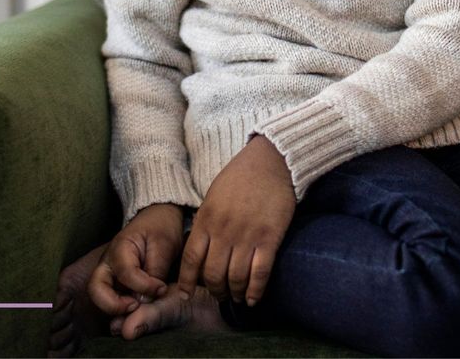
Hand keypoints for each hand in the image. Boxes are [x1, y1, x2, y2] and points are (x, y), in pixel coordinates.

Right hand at [88, 203, 184, 316]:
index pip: (125, 273)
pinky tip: (140, 308)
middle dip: (113, 304)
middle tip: (136, 306)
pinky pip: (111, 298)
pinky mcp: (114, 282)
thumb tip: (146, 300)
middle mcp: (107, 262)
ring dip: (116, 308)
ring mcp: (108, 273)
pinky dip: (121, 307)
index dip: (144, 286)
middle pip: (96, 289)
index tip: (162, 288)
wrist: (158, 219)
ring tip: (140, 309)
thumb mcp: (165, 245)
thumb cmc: (162, 228)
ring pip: (100, 297)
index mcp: (120, 248)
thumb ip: (155, 271)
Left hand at [177, 133, 296, 307]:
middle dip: (215, 291)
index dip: (188, 282)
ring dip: (234, 293)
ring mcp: (247, 236)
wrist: (271, 160)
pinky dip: (255, 290)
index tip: (188, 294)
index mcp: (206, 220)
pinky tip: (252, 298)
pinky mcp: (269, 238)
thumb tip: (201, 247)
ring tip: (236, 297)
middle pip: (212, 274)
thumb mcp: (213, 196)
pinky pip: (260, 272)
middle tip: (219, 295)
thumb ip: (205, 222)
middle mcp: (223, 231)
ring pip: (235, 278)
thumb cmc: (241, 176)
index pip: (190, 260)